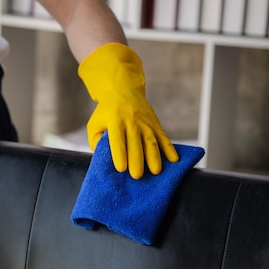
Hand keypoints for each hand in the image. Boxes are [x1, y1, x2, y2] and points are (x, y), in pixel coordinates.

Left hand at [78, 43, 178, 178]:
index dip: (119, 154)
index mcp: (114, 121)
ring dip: (154, 157)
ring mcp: (145, 122)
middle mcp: (131, 121)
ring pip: (151, 141)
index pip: (117, 140)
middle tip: (137, 176)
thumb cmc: (106, 113)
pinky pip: (164, 137)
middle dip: (137, 160)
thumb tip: (102, 158)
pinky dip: (170, 149)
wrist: (123, 92)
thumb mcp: (95, 124)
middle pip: (135, 143)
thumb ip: (95, 141)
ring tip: (155, 171)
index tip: (121, 168)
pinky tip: (174, 160)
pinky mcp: (155, 124)